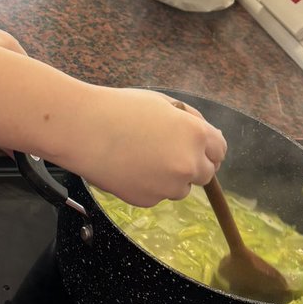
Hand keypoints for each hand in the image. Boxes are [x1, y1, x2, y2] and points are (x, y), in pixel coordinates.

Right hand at [64, 87, 225, 207]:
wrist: (82, 129)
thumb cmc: (119, 109)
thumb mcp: (161, 102)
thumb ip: (189, 118)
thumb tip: (205, 133)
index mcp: (195, 135)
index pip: (220, 149)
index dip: (209, 147)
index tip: (198, 146)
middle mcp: (188, 164)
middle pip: (206, 173)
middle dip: (193, 163)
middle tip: (167, 150)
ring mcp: (168, 187)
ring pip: (181, 187)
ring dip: (171, 177)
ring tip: (142, 156)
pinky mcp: (148, 201)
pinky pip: (157, 195)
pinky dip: (149, 185)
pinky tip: (129, 167)